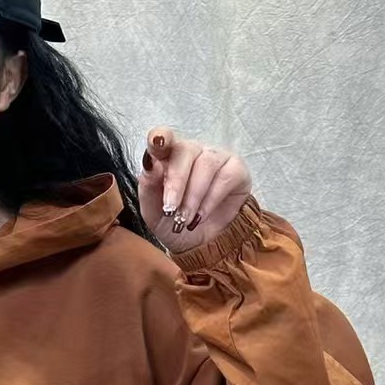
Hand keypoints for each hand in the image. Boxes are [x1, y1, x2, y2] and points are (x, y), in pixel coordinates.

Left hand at [138, 128, 251, 253]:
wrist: (198, 246)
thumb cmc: (173, 223)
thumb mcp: (153, 212)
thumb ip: (148, 187)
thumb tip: (150, 165)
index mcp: (167, 156)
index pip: (162, 139)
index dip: (160, 138)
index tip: (156, 142)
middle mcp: (192, 152)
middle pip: (185, 151)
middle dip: (176, 183)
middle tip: (170, 210)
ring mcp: (216, 158)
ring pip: (206, 164)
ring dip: (193, 196)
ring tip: (185, 219)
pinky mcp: (236, 169)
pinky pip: (226, 176)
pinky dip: (211, 200)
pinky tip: (201, 215)